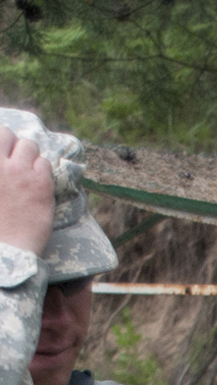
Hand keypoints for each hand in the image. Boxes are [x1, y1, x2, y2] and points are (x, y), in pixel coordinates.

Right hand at [0, 128, 53, 256]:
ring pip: (29, 145)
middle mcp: (0, 164)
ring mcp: (21, 172)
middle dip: (12, 144)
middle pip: (8, 134)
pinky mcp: (41, 184)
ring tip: (28, 170)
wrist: (6, 250)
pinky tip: (39, 183)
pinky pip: (45, 163)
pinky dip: (42, 170)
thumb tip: (4, 167)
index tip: (2, 151)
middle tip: (14, 159)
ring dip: (29, 154)